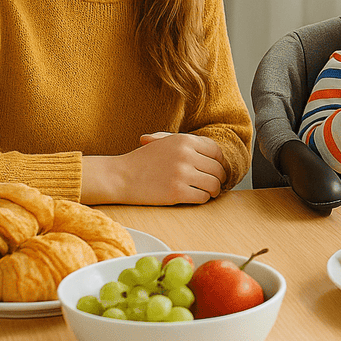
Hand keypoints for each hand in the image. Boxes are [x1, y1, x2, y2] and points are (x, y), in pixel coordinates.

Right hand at [81, 132, 226, 205]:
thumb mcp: (164, 142)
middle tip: (215, 184)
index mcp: (185, 141)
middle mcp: (186, 155)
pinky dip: (202, 199)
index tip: (217, 169)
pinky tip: (195, 197)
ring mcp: (182, 174)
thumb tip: (213, 153)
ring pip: (213, 184)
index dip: (220, 162)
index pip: (216, 151)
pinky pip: (202, 197)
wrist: (120, 176)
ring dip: (213, 191)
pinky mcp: (177, 193)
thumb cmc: (142, 161)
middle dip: (219, 178)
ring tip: (208, 192)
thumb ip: (187, 144)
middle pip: (217, 169)